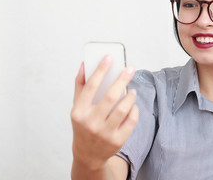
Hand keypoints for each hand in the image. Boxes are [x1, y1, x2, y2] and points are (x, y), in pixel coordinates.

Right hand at [71, 55, 138, 170]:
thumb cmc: (83, 125)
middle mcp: (90, 123)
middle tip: (130, 68)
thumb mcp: (78, 107)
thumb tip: (84, 65)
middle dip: (122, 79)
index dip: (100, 70)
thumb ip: (80, 86)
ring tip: (132, 89)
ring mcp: (104, 133)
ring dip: (130, 96)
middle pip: (110, 96)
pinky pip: (131, 121)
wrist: (88, 155)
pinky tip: (132, 105)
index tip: (109, 57)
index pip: (90, 87)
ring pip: (123, 109)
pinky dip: (134, 110)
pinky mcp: (117, 141)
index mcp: (79, 112)